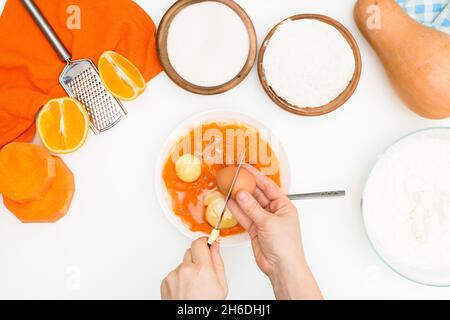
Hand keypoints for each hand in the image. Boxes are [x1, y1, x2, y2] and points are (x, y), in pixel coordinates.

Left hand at [161, 237, 227, 299]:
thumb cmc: (206, 307)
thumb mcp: (221, 286)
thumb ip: (218, 262)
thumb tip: (215, 247)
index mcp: (202, 270)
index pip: (200, 243)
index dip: (204, 243)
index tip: (207, 245)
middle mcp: (186, 270)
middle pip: (190, 251)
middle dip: (197, 258)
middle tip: (203, 272)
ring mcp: (173, 276)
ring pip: (182, 263)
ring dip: (188, 269)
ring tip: (193, 286)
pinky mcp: (165, 281)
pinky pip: (174, 273)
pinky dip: (179, 278)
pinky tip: (185, 289)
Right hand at [228, 164, 321, 299]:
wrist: (282, 267)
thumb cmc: (286, 246)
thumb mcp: (268, 222)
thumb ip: (252, 208)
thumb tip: (241, 194)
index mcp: (284, 206)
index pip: (268, 186)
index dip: (256, 176)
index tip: (246, 168)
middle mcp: (274, 212)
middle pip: (257, 195)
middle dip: (245, 186)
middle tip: (233, 177)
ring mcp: (264, 221)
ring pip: (249, 205)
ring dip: (239, 198)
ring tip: (228, 187)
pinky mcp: (255, 230)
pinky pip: (244, 216)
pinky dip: (236, 210)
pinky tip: (229, 202)